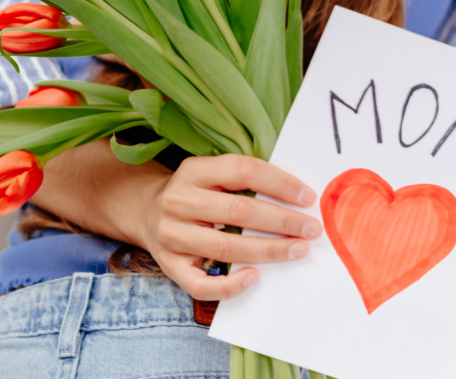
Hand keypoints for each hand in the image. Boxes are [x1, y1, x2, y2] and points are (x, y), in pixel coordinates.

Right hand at [132, 154, 322, 300]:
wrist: (144, 210)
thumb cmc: (195, 193)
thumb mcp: (211, 173)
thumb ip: (245, 179)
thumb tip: (297, 196)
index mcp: (194, 171)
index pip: (243, 170)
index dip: (280, 183)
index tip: (308, 197)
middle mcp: (178, 201)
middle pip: (238, 212)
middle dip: (282, 221)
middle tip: (311, 229)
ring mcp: (171, 235)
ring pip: (226, 247)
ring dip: (268, 251)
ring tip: (297, 249)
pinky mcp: (168, 265)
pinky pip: (200, 284)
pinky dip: (230, 285)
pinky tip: (254, 277)